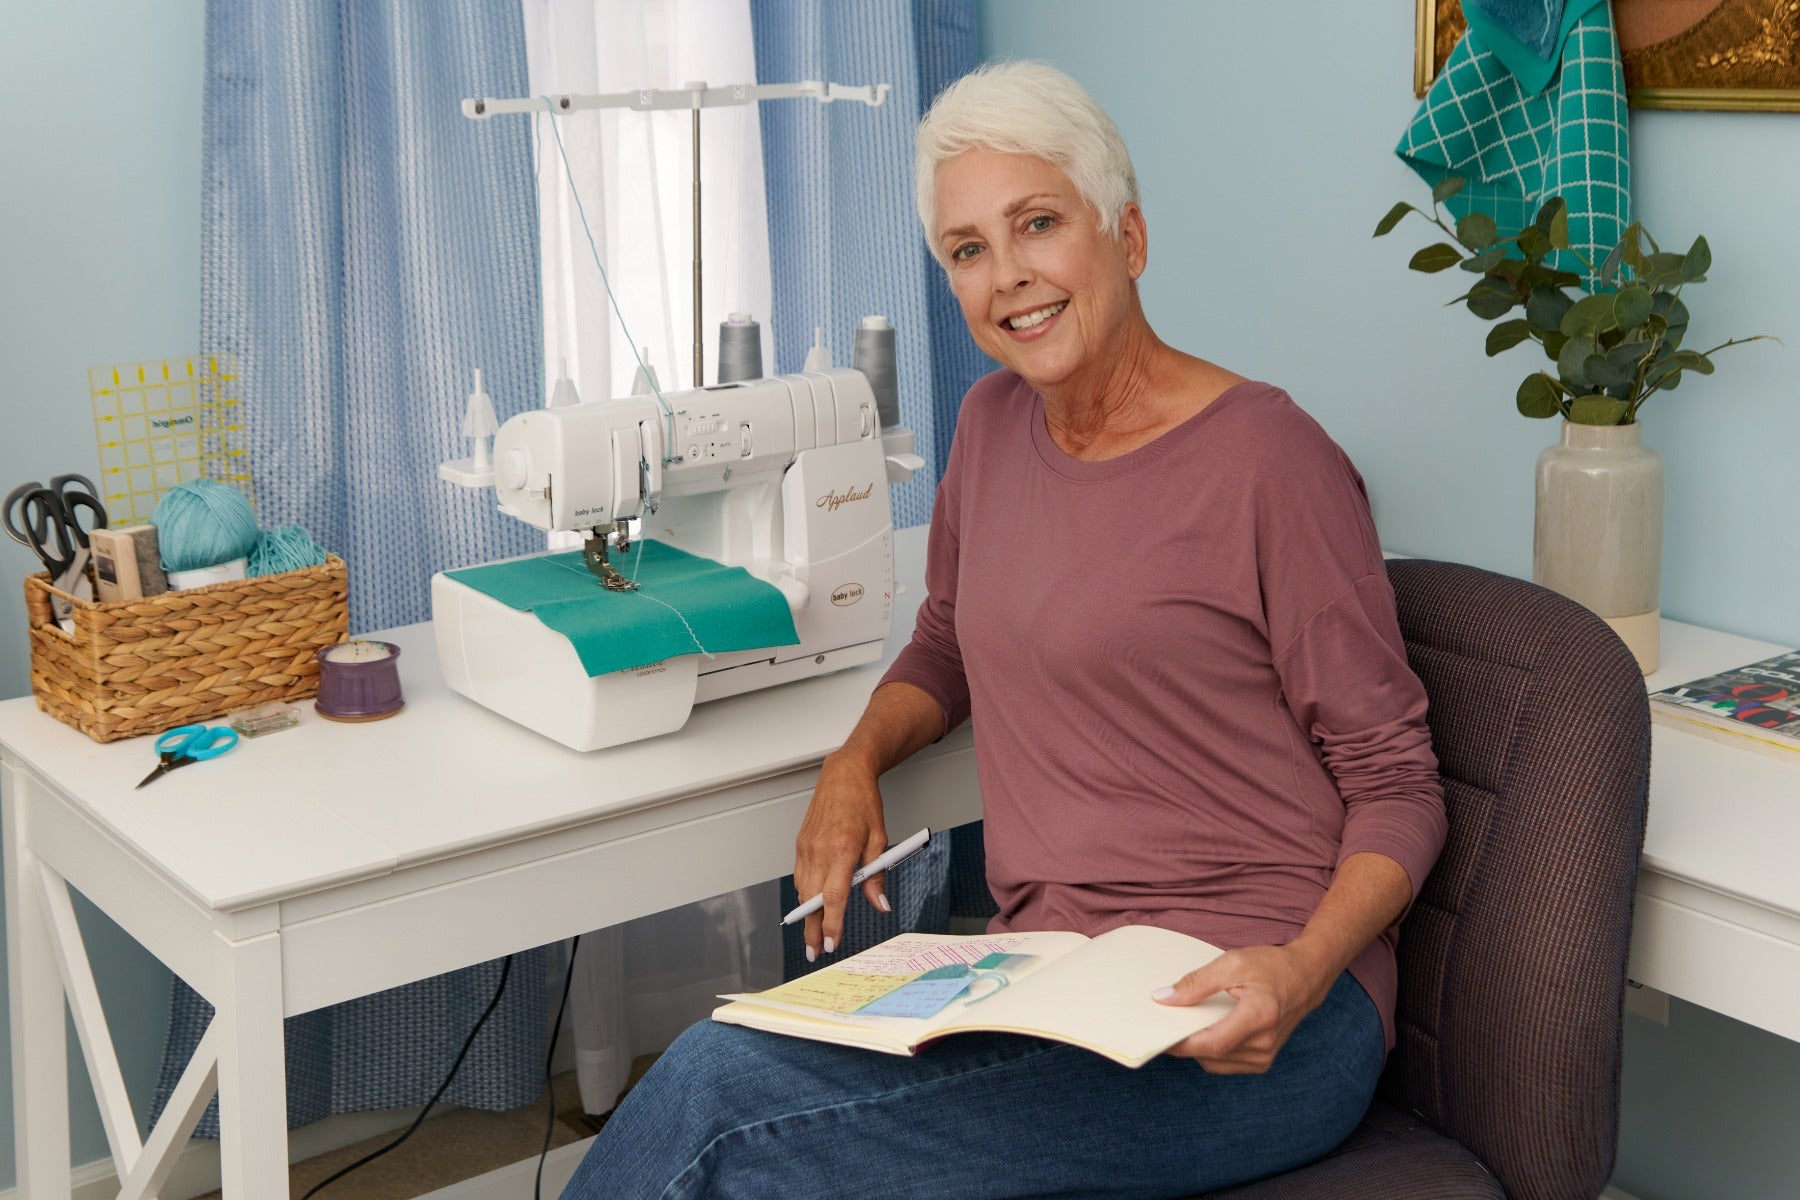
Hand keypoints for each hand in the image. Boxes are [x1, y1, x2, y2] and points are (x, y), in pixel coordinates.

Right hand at [793, 751, 891, 961]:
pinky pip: (799, 875)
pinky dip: (804, 893)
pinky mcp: (800, 844)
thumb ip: (876, 875)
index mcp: (842, 850)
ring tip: (812, 934)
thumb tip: (880, 904)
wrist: (844, 775)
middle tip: (815, 951)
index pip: (833, 897)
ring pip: (802, 890)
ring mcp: (806, 847)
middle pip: (812, 900)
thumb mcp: (879, 839)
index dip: (831, 924)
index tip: (832, 942)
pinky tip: (810, 904)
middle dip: (812, 929)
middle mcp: (820, 850)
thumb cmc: (864, 803)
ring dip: (806, 914)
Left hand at [1154, 944, 1330, 1073]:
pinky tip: (1207, 1029)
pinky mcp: (1263, 1061)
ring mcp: (1265, 1056)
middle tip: (1167, 1021)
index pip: (1212, 1043)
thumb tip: (1163, 998)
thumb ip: (1196, 983)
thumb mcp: (1232, 963)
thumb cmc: (1271, 966)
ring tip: (1189, 1022)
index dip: (1181, 1043)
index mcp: (1260, 1016)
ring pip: (1215, 1062)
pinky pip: (1225, 1062)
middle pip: (1210, 1054)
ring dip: (1197, 1046)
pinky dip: (1211, 1049)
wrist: (1305, 977)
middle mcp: (1264, 1043)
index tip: (1158, 1034)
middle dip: (1184, 1041)